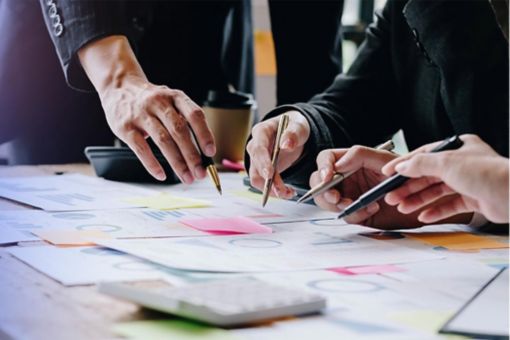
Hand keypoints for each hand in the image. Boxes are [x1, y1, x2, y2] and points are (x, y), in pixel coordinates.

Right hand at [78, 36, 214, 182]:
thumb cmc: (151, 102)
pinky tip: (161, 175)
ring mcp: (141, 114)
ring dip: (177, 162)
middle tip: (200, 173)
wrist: (118, 87)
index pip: (194, 114)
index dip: (204, 134)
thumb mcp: (170, 102)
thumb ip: (185, 121)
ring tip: (187, 177)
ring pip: (163, 141)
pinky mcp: (125, 127)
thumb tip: (202, 153)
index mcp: (175, 96)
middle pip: (179, 131)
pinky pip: (141, 149)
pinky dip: (152, 164)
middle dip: (192, 155)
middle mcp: (159, 103)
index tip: (211, 152)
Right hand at [246, 111, 309, 198]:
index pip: (258, 148)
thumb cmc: (293, 126)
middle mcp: (255, 146)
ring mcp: (257, 159)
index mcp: (261, 132)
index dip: (263, 162)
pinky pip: (264, 183)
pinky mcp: (262, 170)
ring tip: (288, 193)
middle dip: (268, 180)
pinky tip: (288, 191)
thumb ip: (293, 133)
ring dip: (271, 189)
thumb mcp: (298, 126)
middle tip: (281, 190)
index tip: (270, 174)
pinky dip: (275, 190)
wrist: (294, 133)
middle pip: (255, 166)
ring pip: (257, 178)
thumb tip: (285, 144)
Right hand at [310, 146, 423, 228]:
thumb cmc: (405, 175)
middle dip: (324, 191)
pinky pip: (344, 215)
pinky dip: (355, 214)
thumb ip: (360, 155)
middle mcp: (345, 177)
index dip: (323, 167)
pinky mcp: (354, 212)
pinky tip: (370, 210)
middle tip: (337, 199)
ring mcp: (348, 195)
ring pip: (327, 201)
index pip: (326, 159)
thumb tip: (338, 163)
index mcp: (350, 161)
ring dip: (338, 205)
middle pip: (319, 181)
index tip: (328, 178)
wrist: (420, 200)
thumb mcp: (384, 159)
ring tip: (356, 204)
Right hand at [382, 134, 508, 223]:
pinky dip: (435, 211)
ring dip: (418, 200)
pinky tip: (424, 216)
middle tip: (392, 196)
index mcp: (456, 148)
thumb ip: (421, 164)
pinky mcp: (474, 199)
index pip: (423, 155)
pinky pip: (449, 205)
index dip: (404, 165)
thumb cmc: (489, 173)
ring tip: (403, 207)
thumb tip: (403, 166)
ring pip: (436, 191)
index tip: (388, 173)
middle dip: (408, 187)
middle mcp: (462, 163)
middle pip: (428, 175)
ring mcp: (468, 182)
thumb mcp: (447, 162)